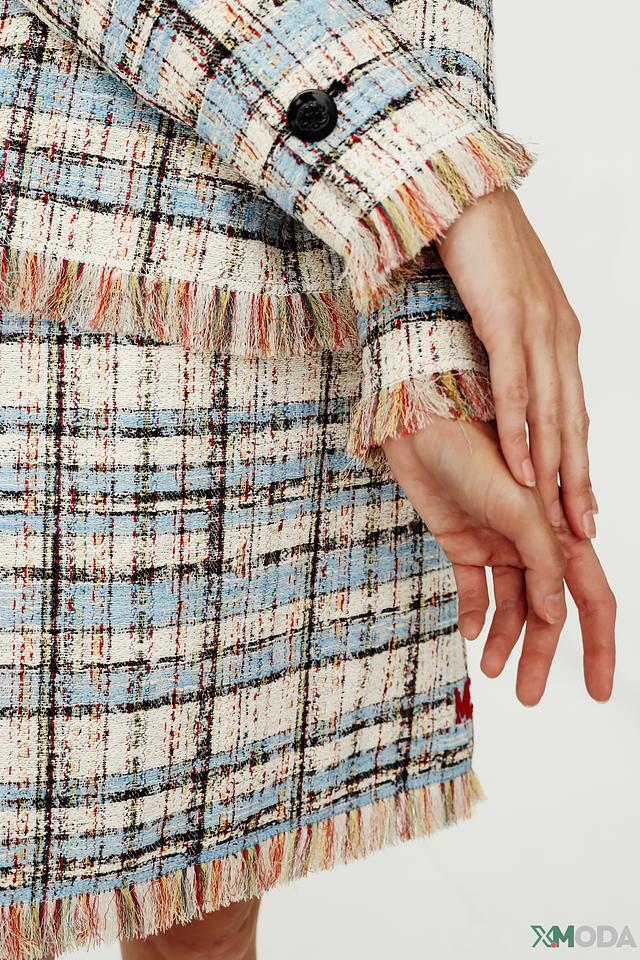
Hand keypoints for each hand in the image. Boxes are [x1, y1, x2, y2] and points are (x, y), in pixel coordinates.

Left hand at [382, 417, 615, 705]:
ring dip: (505, 640)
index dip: (599, 643)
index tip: (598, 689)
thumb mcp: (516, 506)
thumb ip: (541, 561)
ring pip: (511, 607)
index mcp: (559, 531)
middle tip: (528, 695)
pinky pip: (476, 589)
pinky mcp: (463, 544)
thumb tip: (555, 614)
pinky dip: (476, 613)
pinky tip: (473, 633)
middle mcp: (533, 542)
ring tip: (494, 672)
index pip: (590, 596)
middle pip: (548, 611)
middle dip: (542, 655)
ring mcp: (498, 545)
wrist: (419, 425)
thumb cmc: (473, 449)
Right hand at [438, 187, 597, 540]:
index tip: (582, 505)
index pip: (573, 411)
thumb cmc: (477, 251)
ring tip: (554, 516)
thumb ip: (508, 349)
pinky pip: (516, 388)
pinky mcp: (507, 320)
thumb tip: (499, 385)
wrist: (464, 193)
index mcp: (558, 335)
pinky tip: (520, 467)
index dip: (579, 462)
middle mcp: (558, 337)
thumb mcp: (501, 309)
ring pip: (550, 414)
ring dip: (553, 469)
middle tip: (583, 530)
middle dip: (578, 481)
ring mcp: (536, 329)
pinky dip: (520, 432)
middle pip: (572, 422)